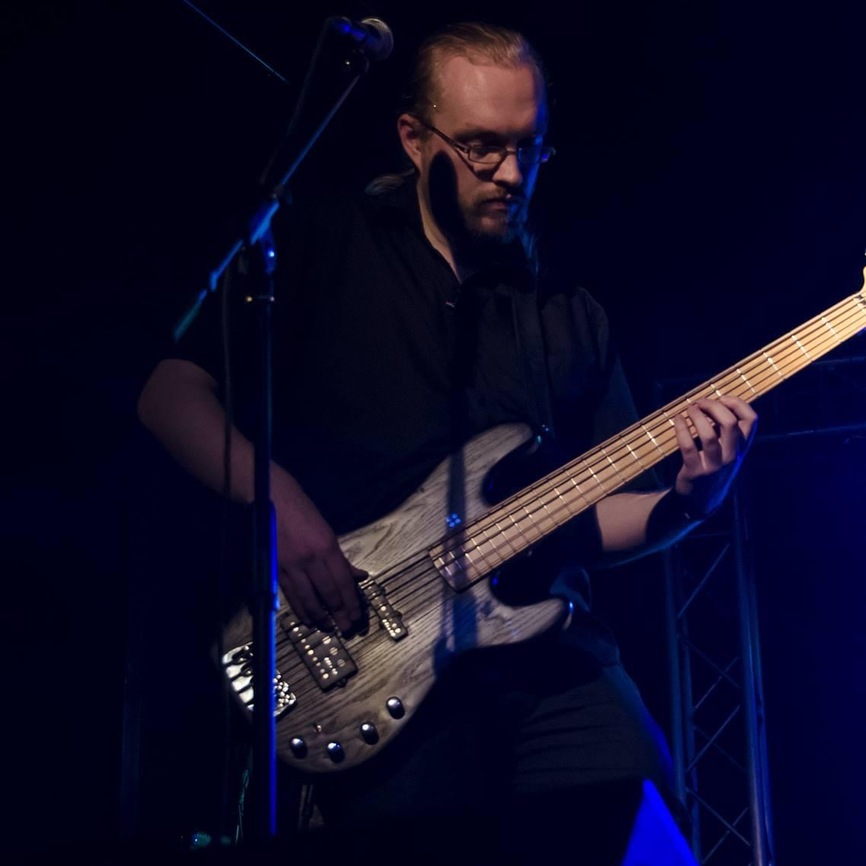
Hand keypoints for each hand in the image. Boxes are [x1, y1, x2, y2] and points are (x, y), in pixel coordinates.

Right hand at [271, 465, 364, 633]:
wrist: (272, 498)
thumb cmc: (303, 511)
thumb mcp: (327, 531)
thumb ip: (341, 558)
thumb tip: (359, 575)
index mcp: (327, 547)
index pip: (343, 582)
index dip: (351, 602)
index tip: (357, 616)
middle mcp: (311, 558)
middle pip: (328, 593)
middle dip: (339, 614)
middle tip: (346, 628)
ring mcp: (291, 565)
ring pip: (309, 599)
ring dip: (320, 616)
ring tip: (329, 627)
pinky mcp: (276, 568)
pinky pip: (291, 595)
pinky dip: (301, 609)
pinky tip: (307, 618)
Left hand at [672, 395, 757, 516]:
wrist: (702, 501)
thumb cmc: (715, 468)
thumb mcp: (729, 451)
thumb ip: (728, 431)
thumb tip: (716, 402)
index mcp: (742, 447)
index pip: (751, 419)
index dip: (737, 403)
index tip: (721, 398)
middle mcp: (732, 456)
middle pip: (730, 423)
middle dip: (713, 406)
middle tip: (700, 402)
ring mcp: (715, 465)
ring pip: (708, 435)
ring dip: (696, 417)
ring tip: (689, 409)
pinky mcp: (696, 471)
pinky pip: (687, 446)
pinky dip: (681, 429)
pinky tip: (677, 419)